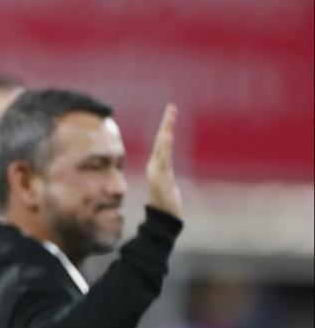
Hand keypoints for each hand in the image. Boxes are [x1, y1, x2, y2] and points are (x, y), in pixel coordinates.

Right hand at [146, 104, 182, 218]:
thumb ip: (165, 176)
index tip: (172, 112)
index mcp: (157, 166)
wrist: (163, 220)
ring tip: (170, 118)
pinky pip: (163, 160)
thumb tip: (166, 170)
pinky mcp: (160, 179)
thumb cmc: (165, 205)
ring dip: (166, 132)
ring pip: (162, 148)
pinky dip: (164, 148)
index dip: (166, 127)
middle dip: (167, 124)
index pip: (163, 142)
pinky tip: (167, 137)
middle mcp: (155, 167)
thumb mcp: (167, 186)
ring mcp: (157, 172)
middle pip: (162, 141)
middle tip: (172, 107)